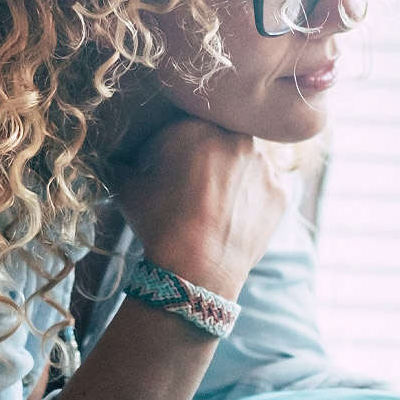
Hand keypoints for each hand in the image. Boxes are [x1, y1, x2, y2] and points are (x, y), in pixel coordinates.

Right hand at [109, 115, 288, 296]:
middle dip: (202, 159)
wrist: (196, 271)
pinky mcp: (281, 191)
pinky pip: (262, 187)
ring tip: (213, 207)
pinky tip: (233, 218)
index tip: (160, 171)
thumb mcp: (129, 190)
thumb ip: (124, 166)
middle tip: (190, 189)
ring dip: (230, 175)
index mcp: (194, 128)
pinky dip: (250, 198)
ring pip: (243, 162)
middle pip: (215, 141)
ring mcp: (263, 165)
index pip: (178, 129)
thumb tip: (119, 161)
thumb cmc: (160, 225)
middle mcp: (235, 138)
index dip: (165, 150)